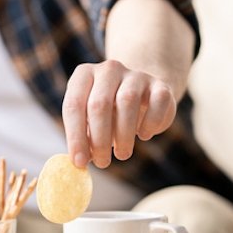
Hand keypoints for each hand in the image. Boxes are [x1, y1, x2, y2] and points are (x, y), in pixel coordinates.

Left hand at [62, 59, 176, 167]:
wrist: (142, 93)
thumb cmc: (108, 112)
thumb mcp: (90, 120)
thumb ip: (83, 136)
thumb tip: (79, 161)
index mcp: (84, 75)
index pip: (73, 104)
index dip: (75, 136)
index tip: (79, 162)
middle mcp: (108, 70)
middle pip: (99, 104)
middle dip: (99, 139)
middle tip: (102, 163)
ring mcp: (135, 74)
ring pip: (127, 101)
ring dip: (123, 135)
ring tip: (122, 154)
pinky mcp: (159, 84)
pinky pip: (158, 101)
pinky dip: (150, 123)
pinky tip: (143, 135)